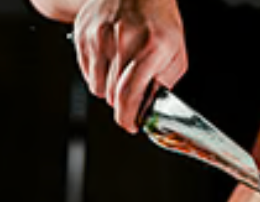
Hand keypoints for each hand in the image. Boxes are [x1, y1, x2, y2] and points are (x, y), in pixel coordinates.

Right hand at [72, 0, 186, 131]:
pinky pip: (86, 72)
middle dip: (122, 103)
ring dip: (109, 89)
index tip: (130, 125)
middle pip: (112, 95)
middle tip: (131, 94)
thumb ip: (164, 84)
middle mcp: (122, 41)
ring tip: (121, 72)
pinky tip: (110, 59)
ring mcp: (99, 36)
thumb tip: (150, 109)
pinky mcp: (83, 34)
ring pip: (96, 87)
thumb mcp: (175, 53)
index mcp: (150, 47)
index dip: (127, 117)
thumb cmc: (158, 19)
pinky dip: (98, 74)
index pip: (129, 94)